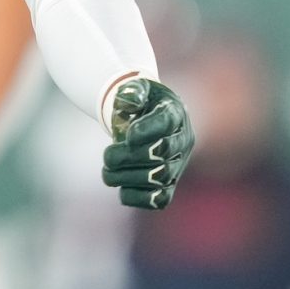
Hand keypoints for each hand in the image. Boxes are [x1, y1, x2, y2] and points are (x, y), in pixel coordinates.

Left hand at [101, 76, 193, 209]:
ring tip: (108, 172)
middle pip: (163, 154)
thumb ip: (131, 91)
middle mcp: (182, 140)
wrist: (145, 119)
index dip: (148, 129)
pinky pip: (160, 200)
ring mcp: (177, 165)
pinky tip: (121, 188)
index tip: (128, 135)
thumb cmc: (140, 103)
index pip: (167, 121)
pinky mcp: (168, 185)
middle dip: (131, 157)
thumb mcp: (136, 88)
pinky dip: (138, 198)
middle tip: (107, 156)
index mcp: (175, 113)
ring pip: (161, 178)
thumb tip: (125, 102)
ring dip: (129, 178)